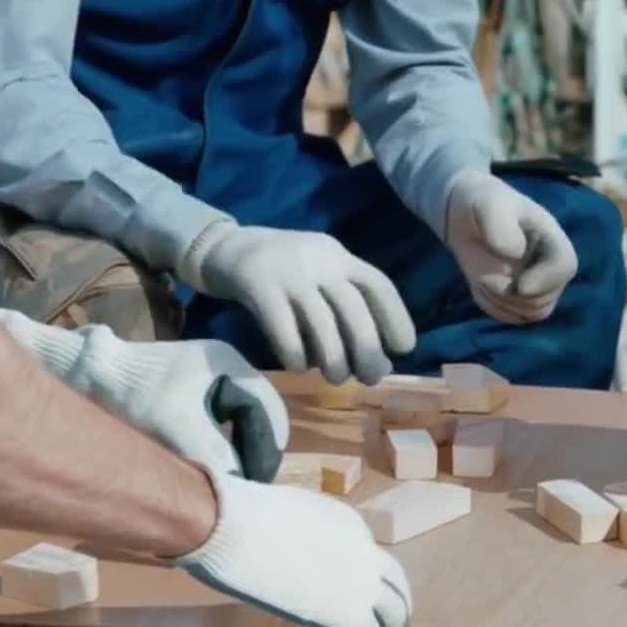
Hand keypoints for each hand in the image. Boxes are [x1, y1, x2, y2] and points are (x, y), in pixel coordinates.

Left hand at [0, 310, 290, 480]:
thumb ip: (216, 454)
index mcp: (229, 364)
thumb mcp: (178, 426)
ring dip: (240, 450)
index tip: (260, 480)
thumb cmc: (133, 395)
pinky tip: (211, 468)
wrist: (83, 374)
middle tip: (250, 485)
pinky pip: (219, 422)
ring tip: (233, 481)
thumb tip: (241, 485)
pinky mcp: (185, 392)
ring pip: (239, 420)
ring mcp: (204, 379)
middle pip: (257, 414)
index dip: (267, 447)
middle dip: (256, 450)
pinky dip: (222, 445)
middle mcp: (223, 367)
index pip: (267, 408)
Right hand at [174, 473, 412, 626]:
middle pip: (397, 586)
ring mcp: (361, 583)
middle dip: (391, 608)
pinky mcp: (348, 613)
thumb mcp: (287, 513)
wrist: (229, 523)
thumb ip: (300, 532)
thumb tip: (287, 544)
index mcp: (348, 523)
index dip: (358, 578)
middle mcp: (364, 550)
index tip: (338, 590)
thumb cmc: (241, 513)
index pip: (369, 557)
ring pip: (396, 614)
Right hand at [178, 222, 415, 384]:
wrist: (222, 248)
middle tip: (371, 377)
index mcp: (339, 256)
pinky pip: (282, 327)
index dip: (395, 317)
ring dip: (334, 357)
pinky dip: (294, 353)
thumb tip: (380, 364)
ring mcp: (287, 271)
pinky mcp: (257, 284)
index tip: (404, 349)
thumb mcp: (319, 280)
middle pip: (353, 307)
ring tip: (336, 378)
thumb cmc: (282, 274)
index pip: (378, 284)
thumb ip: (346, 313)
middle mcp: (319, 260)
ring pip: (321, 321)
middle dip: (367, 347)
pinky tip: (297, 367)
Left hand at [443, 169, 577, 322]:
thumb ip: (500, 225)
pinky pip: (513, 316)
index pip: (565, 266)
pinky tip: (482, 288)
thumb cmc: (482, 203)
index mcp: (552, 239)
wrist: (463, 214)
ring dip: (503, 304)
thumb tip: (514, 254)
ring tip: (482, 281)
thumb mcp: (489, 205)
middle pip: (547, 297)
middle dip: (514, 296)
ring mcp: (535, 284)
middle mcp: (550, 266)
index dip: (546, 281)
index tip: (519, 285)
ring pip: (532, 312)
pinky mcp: (517, 298)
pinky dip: (495, 308)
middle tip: (485, 279)